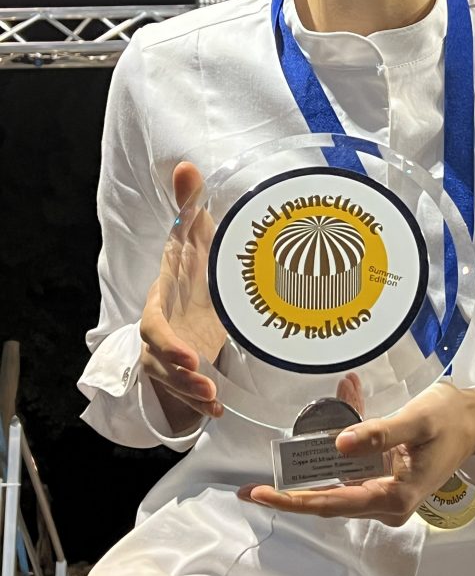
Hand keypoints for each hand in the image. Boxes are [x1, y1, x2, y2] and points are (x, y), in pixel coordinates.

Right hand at [139, 162, 226, 430]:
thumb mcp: (192, 244)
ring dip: (191, 391)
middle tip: (200, 377)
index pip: (155, 324)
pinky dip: (201, 404)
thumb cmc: (189, 275)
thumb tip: (186, 165)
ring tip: (211, 397)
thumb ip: (188, 208)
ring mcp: (172, 357)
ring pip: (173, 380)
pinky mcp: (186, 374)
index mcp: (163, 304)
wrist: (186, 309)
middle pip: (160, 359)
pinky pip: (187, 395)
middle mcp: (162, 334)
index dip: (167, 342)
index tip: (188, 355)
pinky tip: (218, 410)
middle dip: (177, 371)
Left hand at [239, 382, 474, 525]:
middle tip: (252, 487)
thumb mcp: (415, 420)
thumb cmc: (449, 418)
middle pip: (329, 502)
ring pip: (337, 485)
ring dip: (314, 466)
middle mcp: (387, 503)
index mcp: (394, 497)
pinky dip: (336, 450)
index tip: (260, 494)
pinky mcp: (386, 480)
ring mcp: (386, 493)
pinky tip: (336, 414)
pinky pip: (352, 470)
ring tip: (284, 454)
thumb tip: (339, 444)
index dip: (293, 500)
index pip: (332, 503)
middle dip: (292, 491)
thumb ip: (378, 432)